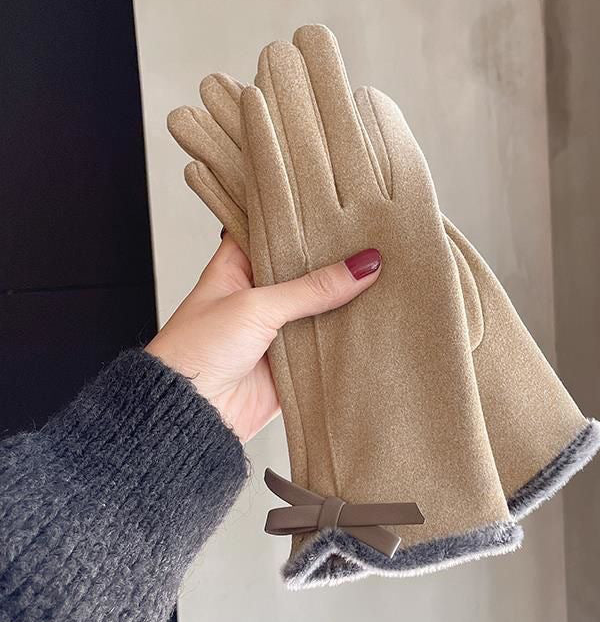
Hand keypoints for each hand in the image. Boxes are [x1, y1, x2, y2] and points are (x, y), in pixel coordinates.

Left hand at [145, 233, 380, 442]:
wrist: (191, 412)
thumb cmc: (196, 351)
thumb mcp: (256, 305)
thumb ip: (311, 288)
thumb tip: (361, 267)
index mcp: (237, 266)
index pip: (274, 232)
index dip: (303, 222)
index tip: (340, 208)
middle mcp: (259, 295)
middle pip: (305, 270)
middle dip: (335, 261)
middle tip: (372, 239)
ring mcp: (278, 328)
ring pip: (320, 307)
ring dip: (345, 300)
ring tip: (385, 275)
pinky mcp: (293, 361)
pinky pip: (327, 345)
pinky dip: (347, 337)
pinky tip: (374, 320)